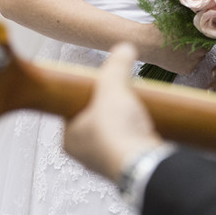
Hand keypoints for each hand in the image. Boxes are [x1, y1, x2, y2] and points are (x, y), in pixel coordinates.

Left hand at [64, 43, 163, 182]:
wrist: (144, 165)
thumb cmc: (118, 130)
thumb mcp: (113, 88)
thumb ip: (116, 66)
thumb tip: (124, 47)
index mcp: (69, 138)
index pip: (74, 109)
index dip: (87, 95)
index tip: (101, 84)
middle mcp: (84, 154)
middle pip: (95, 121)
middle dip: (108, 109)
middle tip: (121, 94)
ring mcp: (106, 163)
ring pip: (112, 135)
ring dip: (124, 123)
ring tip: (136, 108)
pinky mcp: (127, 167)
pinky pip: (128, 146)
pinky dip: (135, 136)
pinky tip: (146, 125)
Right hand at [142, 24, 207, 74]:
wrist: (148, 44)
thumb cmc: (162, 30)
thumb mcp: (181, 22)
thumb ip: (193, 25)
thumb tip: (202, 24)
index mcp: (200, 37)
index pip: (209, 38)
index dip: (204, 36)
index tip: (199, 35)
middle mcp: (200, 51)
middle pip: (205, 48)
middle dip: (200, 45)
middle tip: (189, 42)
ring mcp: (194, 62)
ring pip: (200, 58)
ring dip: (195, 54)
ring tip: (182, 49)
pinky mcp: (187, 70)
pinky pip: (192, 66)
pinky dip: (188, 62)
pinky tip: (178, 57)